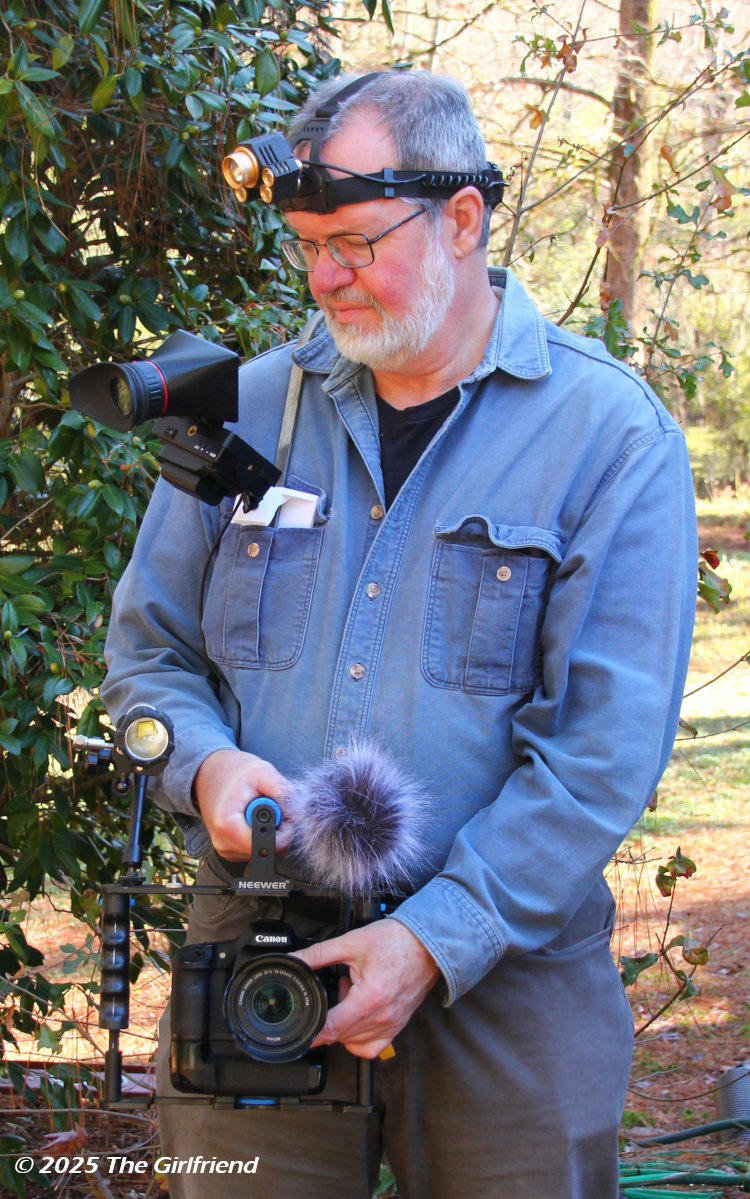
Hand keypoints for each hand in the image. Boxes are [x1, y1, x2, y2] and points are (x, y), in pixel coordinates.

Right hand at [193, 748, 290, 859]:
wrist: (207, 771)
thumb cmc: (232, 769)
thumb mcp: (262, 772)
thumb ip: (283, 792)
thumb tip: (299, 813)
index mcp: (228, 825)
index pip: (266, 846)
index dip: (283, 832)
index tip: (283, 814)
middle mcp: (223, 843)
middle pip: (265, 851)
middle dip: (276, 832)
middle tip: (271, 807)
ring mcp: (224, 849)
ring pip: (261, 852)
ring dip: (267, 833)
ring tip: (259, 810)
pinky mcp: (227, 849)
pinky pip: (253, 850)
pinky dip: (258, 835)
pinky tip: (252, 818)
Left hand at [292, 920, 439, 1058]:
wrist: (428, 942)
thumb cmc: (396, 941)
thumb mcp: (351, 943)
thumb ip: (318, 954)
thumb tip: (295, 960)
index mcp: (369, 998)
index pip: (331, 1029)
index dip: (311, 1033)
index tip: (299, 1033)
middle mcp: (381, 1017)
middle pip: (340, 1036)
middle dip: (328, 1017)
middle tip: (337, 989)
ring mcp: (391, 1025)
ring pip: (353, 1042)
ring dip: (344, 1025)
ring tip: (351, 996)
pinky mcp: (398, 1026)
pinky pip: (371, 1047)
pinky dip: (359, 1038)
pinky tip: (359, 1015)